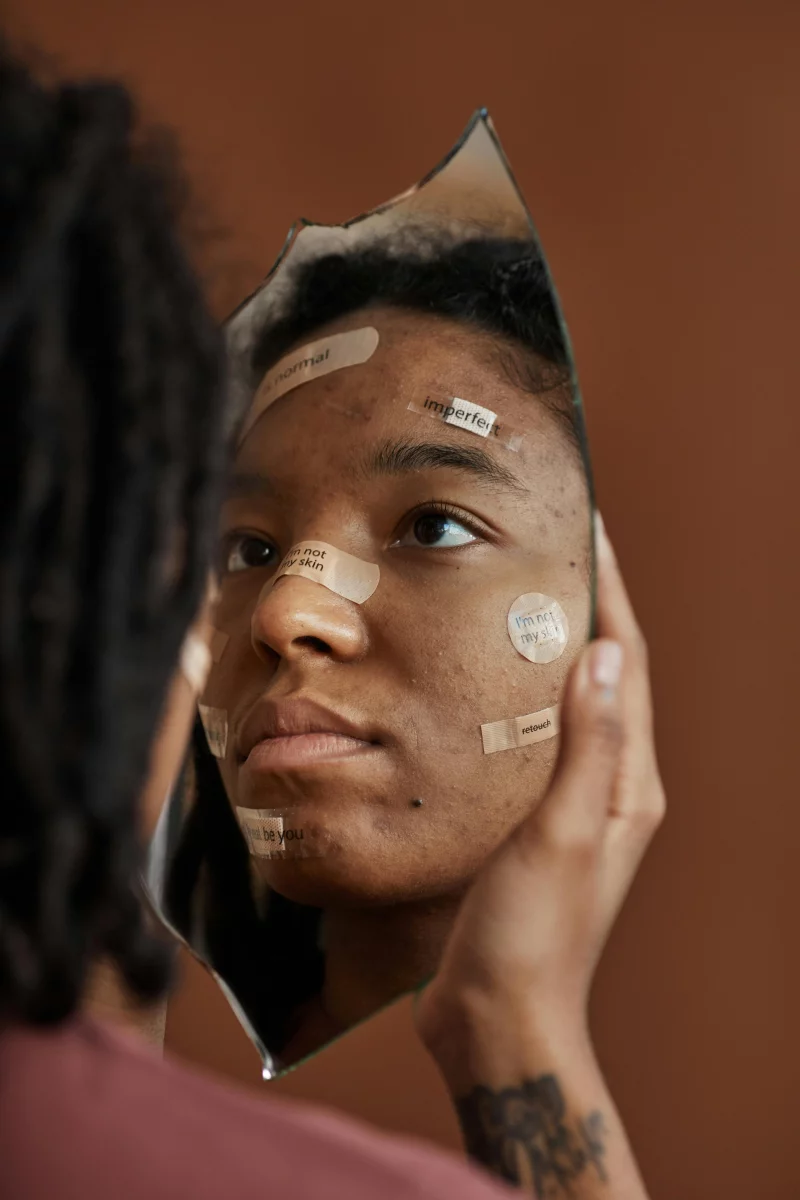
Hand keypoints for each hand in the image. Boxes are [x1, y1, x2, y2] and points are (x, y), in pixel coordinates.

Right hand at [415, 515, 663, 1196]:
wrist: (497, 1019)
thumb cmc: (533, 936)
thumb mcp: (561, 834)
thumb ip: (587, 746)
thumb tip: (606, 654)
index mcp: (628, 784)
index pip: (627, 666)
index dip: (612, 595)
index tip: (588, 531)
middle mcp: (607, 788)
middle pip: (602, 676)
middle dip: (583, 609)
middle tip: (543, 550)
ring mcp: (568, 805)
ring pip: (563, 704)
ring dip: (547, 648)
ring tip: (510, 597)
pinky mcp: (528, 823)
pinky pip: (527, 738)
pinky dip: (511, 696)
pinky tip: (475, 682)